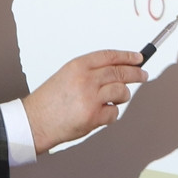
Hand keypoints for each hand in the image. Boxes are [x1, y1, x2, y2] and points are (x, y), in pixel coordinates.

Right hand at [21, 50, 147, 151]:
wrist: (34, 121)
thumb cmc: (48, 101)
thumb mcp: (66, 76)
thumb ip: (89, 72)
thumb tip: (115, 71)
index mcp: (78, 66)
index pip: (109, 56)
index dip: (127, 56)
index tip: (138, 58)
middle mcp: (86, 79)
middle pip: (120, 72)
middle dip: (136, 73)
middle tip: (143, 75)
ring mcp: (91, 98)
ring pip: (122, 92)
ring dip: (122, 96)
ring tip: (113, 100)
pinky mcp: (94, 116)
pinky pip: (114, 113)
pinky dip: (110, 114)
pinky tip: (99, 115)